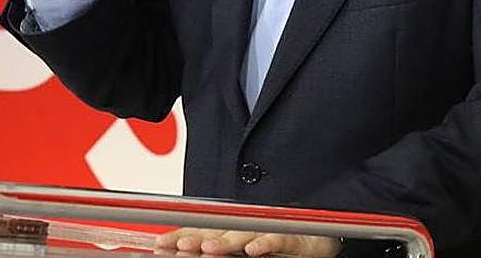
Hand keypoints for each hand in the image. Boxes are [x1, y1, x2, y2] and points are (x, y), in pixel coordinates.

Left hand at [155, 229, 339, 257]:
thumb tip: (191, 251)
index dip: (181, 237)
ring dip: (226, 243)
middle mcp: (247, 230)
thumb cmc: (282, 243)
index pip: (201, 234)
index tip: (160, 244)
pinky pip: (277, 241)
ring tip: (209, 250)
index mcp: (232, 233)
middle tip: (178, 246)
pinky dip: (264, 244)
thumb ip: (220, 246)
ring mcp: (268, 233)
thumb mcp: (247, 245)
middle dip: (196, 238)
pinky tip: (253, 250)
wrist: (320, 237)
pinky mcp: (292, 238)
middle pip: (217, 233)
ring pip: (244, 235)